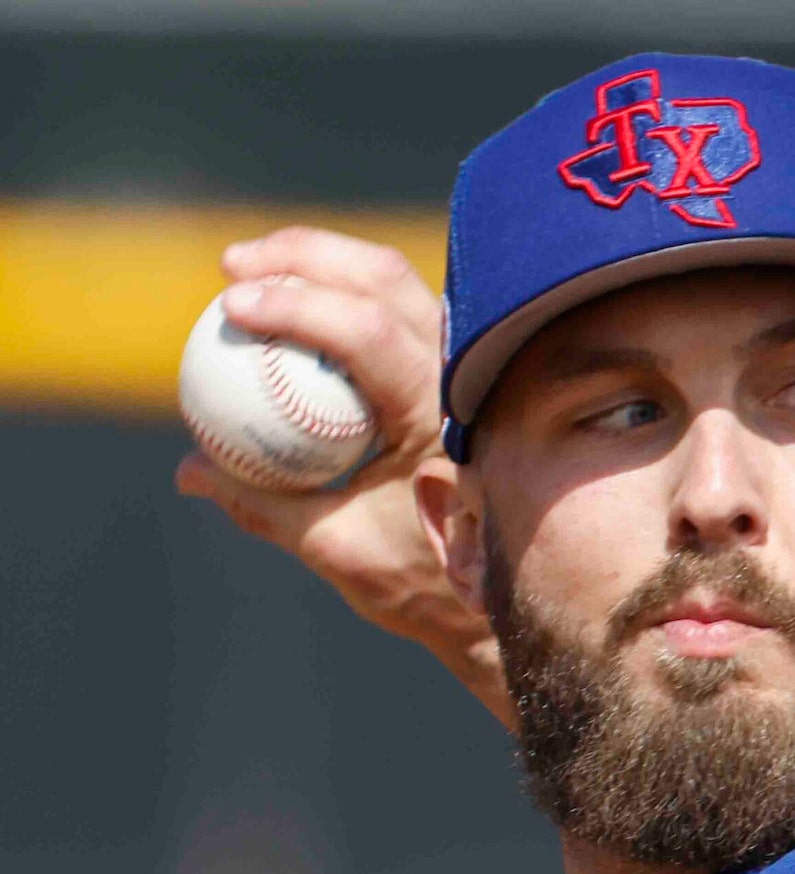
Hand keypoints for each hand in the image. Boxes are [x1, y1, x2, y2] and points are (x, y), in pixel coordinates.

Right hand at [173, 226, 512, 729]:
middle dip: (304, 255)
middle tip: (233, 266)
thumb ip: (263, 507)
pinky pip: (400, 308)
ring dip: (325, 260)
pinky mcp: (458, 367)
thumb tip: (188, 471)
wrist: (503, 594)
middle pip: (387, 279)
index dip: (298, 305)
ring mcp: (468, 367)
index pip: (371, 332)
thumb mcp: (341, 550)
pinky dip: (346, 291)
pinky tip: (297, 299)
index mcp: (444, 416)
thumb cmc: (426, 579)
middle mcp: (466, 377)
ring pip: (398, 283)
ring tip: (255, 269)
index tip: (233, 304)